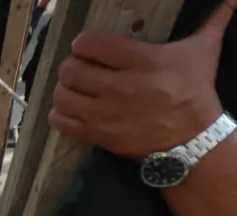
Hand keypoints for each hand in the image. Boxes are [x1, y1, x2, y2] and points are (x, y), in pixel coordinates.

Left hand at [49, 1, 233, 158]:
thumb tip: (231, 0)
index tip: (87, 47)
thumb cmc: (194, 91)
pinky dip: (59, 114)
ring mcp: (107, 113)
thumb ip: (211, 23)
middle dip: (70, 66)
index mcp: (144, 61)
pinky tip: (70, 109)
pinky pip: (61, 122)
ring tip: (73, 88)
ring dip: (63, 90)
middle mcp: (122, 87)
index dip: (83, 43)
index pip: (92, 44)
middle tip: (78, 68)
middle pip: (71, 69)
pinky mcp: (99, 135)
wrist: (192, 139)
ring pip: (63, 96)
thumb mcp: (203, 53)